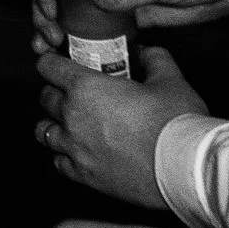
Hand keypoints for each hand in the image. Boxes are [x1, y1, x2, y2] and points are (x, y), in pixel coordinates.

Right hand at [27, 0, 228, 46]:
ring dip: (58, 30)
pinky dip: (84, 43)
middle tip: (49, 38)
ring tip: (49, 51)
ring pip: (76, 12)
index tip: (48, 7)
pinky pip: (100, 30)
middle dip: (46, 12)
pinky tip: (77, 60)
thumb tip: (95, 1)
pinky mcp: (133, 18)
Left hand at [33, 40, 205, 202]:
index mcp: (86, 87)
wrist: (184, 168)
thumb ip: (154, 59)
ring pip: (44, 131)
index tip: (58, 63)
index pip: (48, 67)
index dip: (52, 62)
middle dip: (56, 91)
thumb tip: (144, 52)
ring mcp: (74, 148)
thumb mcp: (170, 80)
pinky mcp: (83, 175)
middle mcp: (72, 117)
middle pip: (45, 98)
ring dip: (54, 123)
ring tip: (71, 123)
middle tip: (73, 92)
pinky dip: (64, 154)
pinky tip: (79, 151)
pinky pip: (58, 162)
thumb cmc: (176, 121)